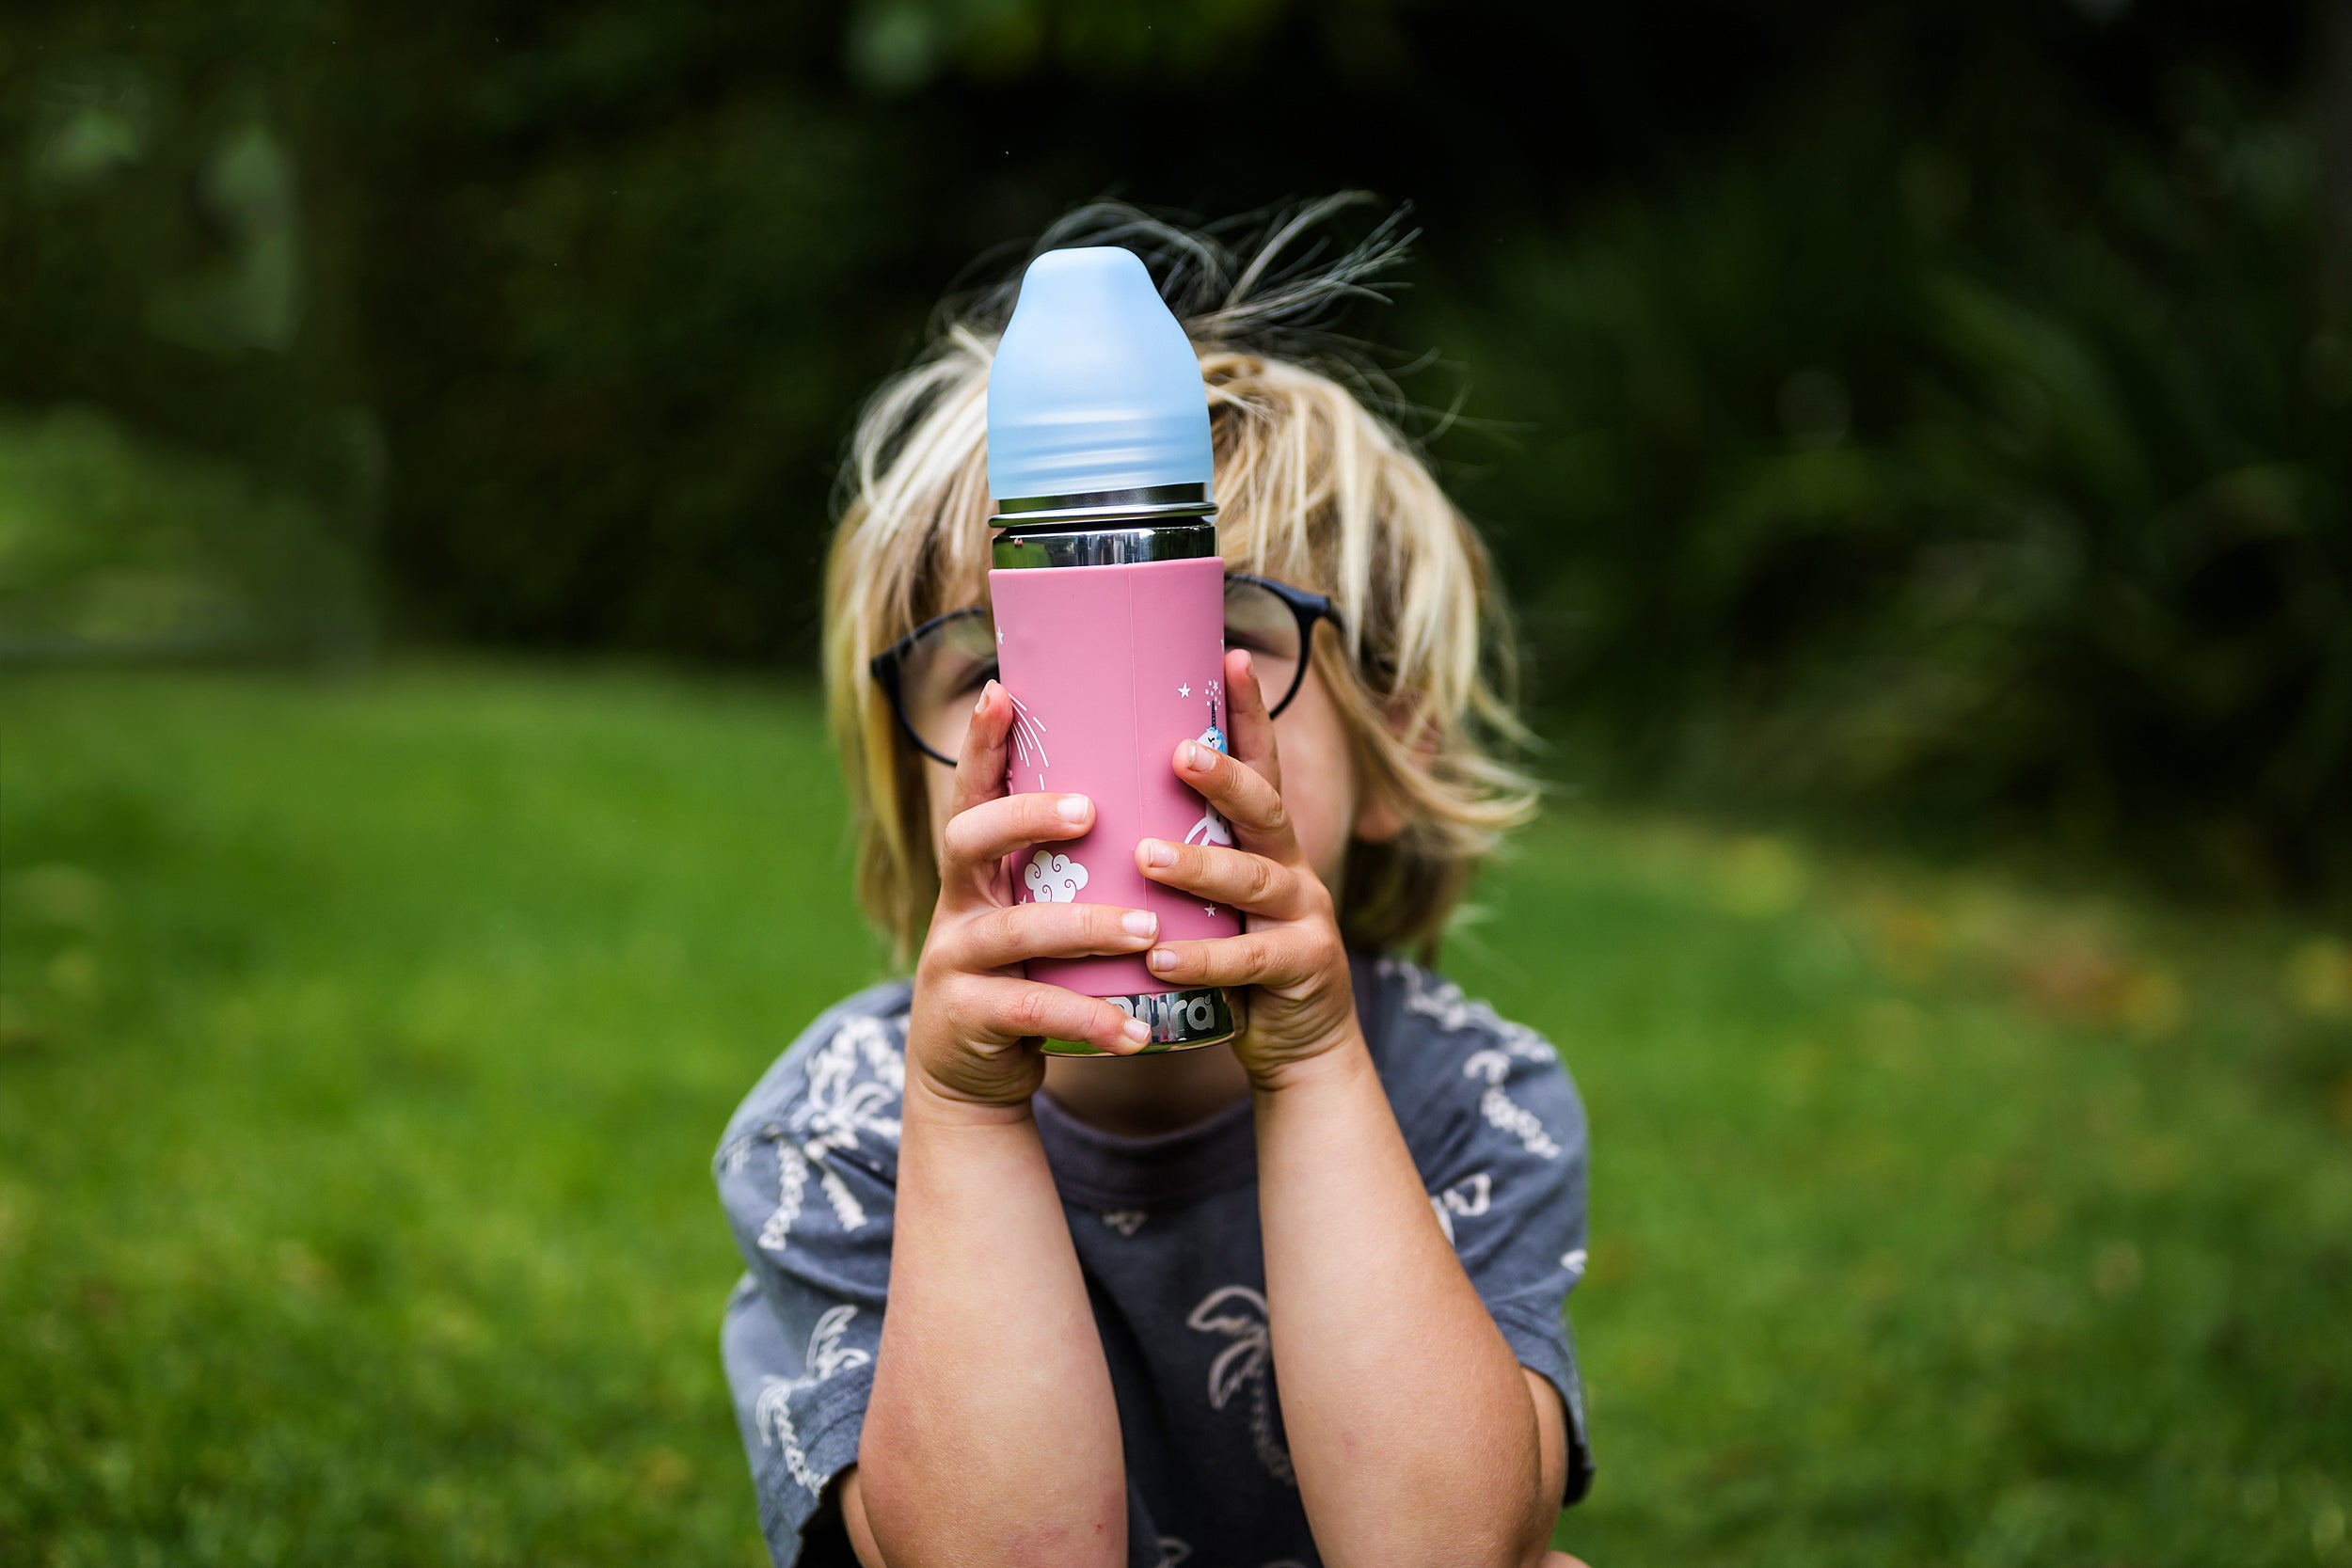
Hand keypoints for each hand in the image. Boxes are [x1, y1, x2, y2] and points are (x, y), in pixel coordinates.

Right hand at [907, 679, 1157, 1109]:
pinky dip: (1091, 1022)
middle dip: (1027, 819)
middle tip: (1092, 810)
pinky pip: (1034, 1014)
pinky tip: (1138, 1034)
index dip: (980, 744)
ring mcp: (955, 963)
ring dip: (1085, 926)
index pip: (971, 794)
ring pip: (1015, 931)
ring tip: (1148, 927)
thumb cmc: (1024, 979)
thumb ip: (1066, 871)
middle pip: (968, 841)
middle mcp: (956, 906)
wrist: (970, 1078)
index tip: (1001, 691)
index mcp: (975, 872)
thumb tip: (1142, 796)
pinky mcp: (969, 1020)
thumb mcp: (1033, 917)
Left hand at [1135, 649, 1358, 1086]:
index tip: (1231, 655)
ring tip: (1147, 855)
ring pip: (1254, 880)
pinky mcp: (1304, 969)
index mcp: (1266, 842)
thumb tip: (1095, 797)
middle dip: (1224, 775)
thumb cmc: (1233, 960)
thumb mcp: (1209, 899)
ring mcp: (1305, 917)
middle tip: (1177, 750)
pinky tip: (1160, 955)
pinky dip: (1203, 958)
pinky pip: (1249, 961)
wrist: (1298, 1045)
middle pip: (1265, 807)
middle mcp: (1292, 866)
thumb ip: (1175, 852)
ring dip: (1200, 867)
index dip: (1249, 711)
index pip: (1261, 763)